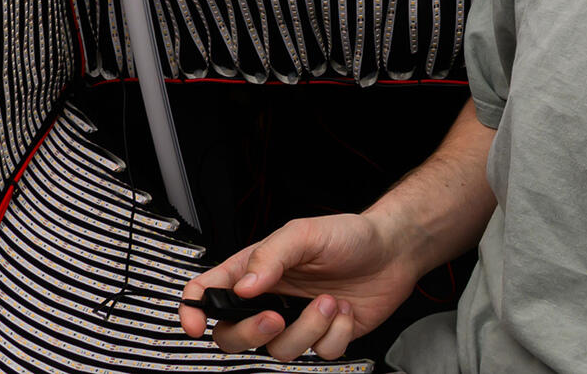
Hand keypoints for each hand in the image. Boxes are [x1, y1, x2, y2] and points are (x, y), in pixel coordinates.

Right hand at [178, 211, 419, 358]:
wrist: (393, 251)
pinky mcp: (323, 337)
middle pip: (233, 336)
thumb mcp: (305, 233)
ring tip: (331, 300)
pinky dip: (336, 334)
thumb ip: (270, 255)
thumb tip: (242, 286)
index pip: (208, 292)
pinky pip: (319, 354)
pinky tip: (346, 310)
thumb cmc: (348, 235)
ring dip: (308, 327)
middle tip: (276, 317)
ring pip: (278, 350)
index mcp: (254, 270)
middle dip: (251, 333)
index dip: (192, 311)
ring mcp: (295, 321)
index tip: (194, 326)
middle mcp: (270, 299)